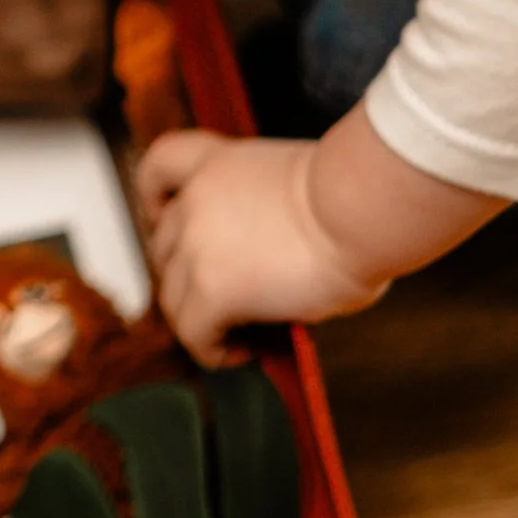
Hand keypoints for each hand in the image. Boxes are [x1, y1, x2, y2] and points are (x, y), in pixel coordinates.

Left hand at [137, 106, 503, 362]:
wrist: (361, 208)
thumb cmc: (359, 199)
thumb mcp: (301, 191)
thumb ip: (270, 217)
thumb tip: (281, 262)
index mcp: (222, 162)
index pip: (161, 164)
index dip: (155, 195)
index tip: (164, 216)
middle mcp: (198, 199)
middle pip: (165, 245)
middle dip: (186, 274)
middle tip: (222, 299)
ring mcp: (197, 244)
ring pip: (173, 296)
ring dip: (198, 319)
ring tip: (236, 335)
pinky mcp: (211, 290)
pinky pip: (193, 333)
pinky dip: (213, 350)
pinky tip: (243, 354)